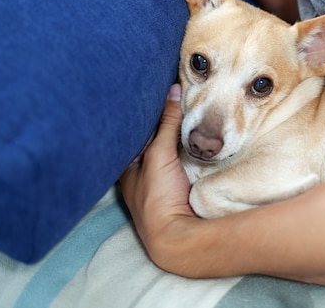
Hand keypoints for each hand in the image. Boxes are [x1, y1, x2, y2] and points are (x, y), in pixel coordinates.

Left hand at [120, 84, 196, 260]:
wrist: (179, 235)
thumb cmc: (157, 197)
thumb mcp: (159, 154)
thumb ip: (167, 123)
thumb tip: (173, 90)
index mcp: (127, 167)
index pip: (133, 132)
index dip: (142, 114)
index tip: (152, 91)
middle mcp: (141, 174)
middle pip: (152, 141)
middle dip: (161, 123)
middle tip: (173, 95)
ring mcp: (161, 182)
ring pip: (169, 150)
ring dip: (178, 135)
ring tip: (187, 107)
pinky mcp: (180, 187)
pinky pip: (184, 160)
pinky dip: (189, 149)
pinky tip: (197, 136)